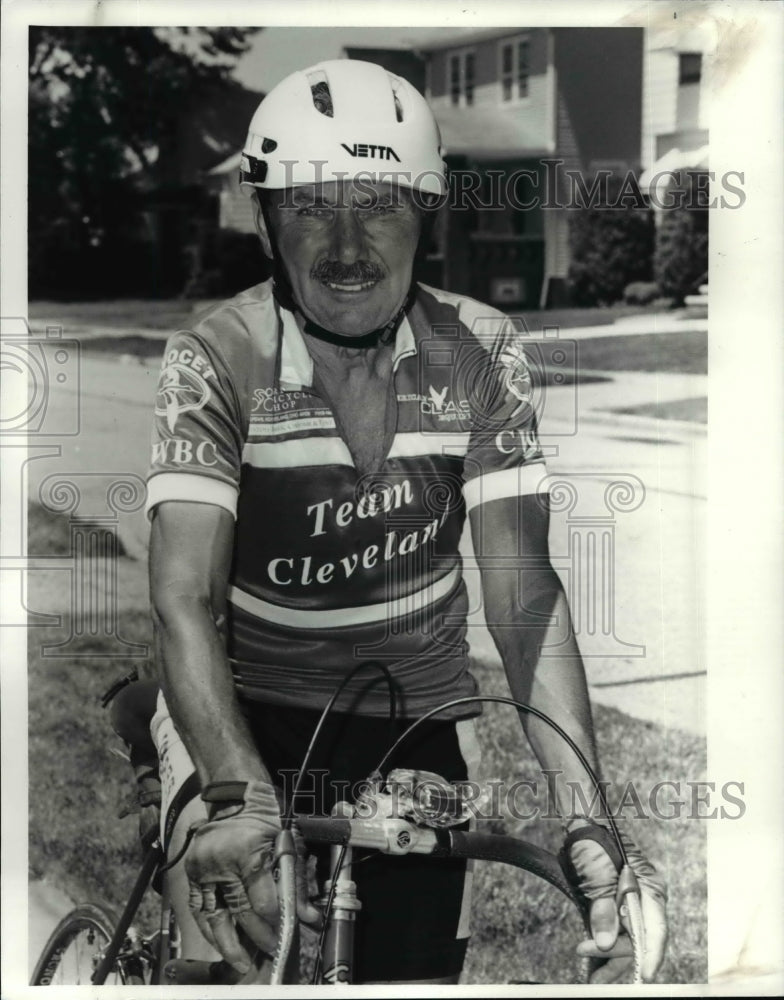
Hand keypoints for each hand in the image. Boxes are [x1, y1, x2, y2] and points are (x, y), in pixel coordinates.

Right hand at [185, 781, 320, 976]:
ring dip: (227, 944)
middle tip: (270, 953)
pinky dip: (208, 927)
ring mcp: (202, 868)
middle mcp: (220, 862)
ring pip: (213, 917)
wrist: (235, 795)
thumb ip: (296, 884)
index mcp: (247, 852)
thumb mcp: (286, 844)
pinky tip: (219, 940)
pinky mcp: (191, 871)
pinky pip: (198, 907)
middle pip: (239, 913)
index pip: (262, 902)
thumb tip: (308, 917)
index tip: (284, 936)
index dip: (274, 923)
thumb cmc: (265, 815)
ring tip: (241, 961)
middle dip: (257, 938)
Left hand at [564, 818, 666, 982]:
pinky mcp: (616, 906)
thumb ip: (602, 908)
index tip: (644, 975)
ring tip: (593, 978)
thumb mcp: (596, 873)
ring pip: (626, 940)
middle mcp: (645, 899)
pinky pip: (615, 932)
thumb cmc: (592, 840)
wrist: (580, 822)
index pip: (656, 928)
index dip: (651, 954)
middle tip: (591, 969)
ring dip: (609, 958)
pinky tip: (594, 963)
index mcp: (650, 888)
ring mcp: (631, 904)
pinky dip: (605, 946)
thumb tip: (603, 941)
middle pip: (639, 940)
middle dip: (616, 957)